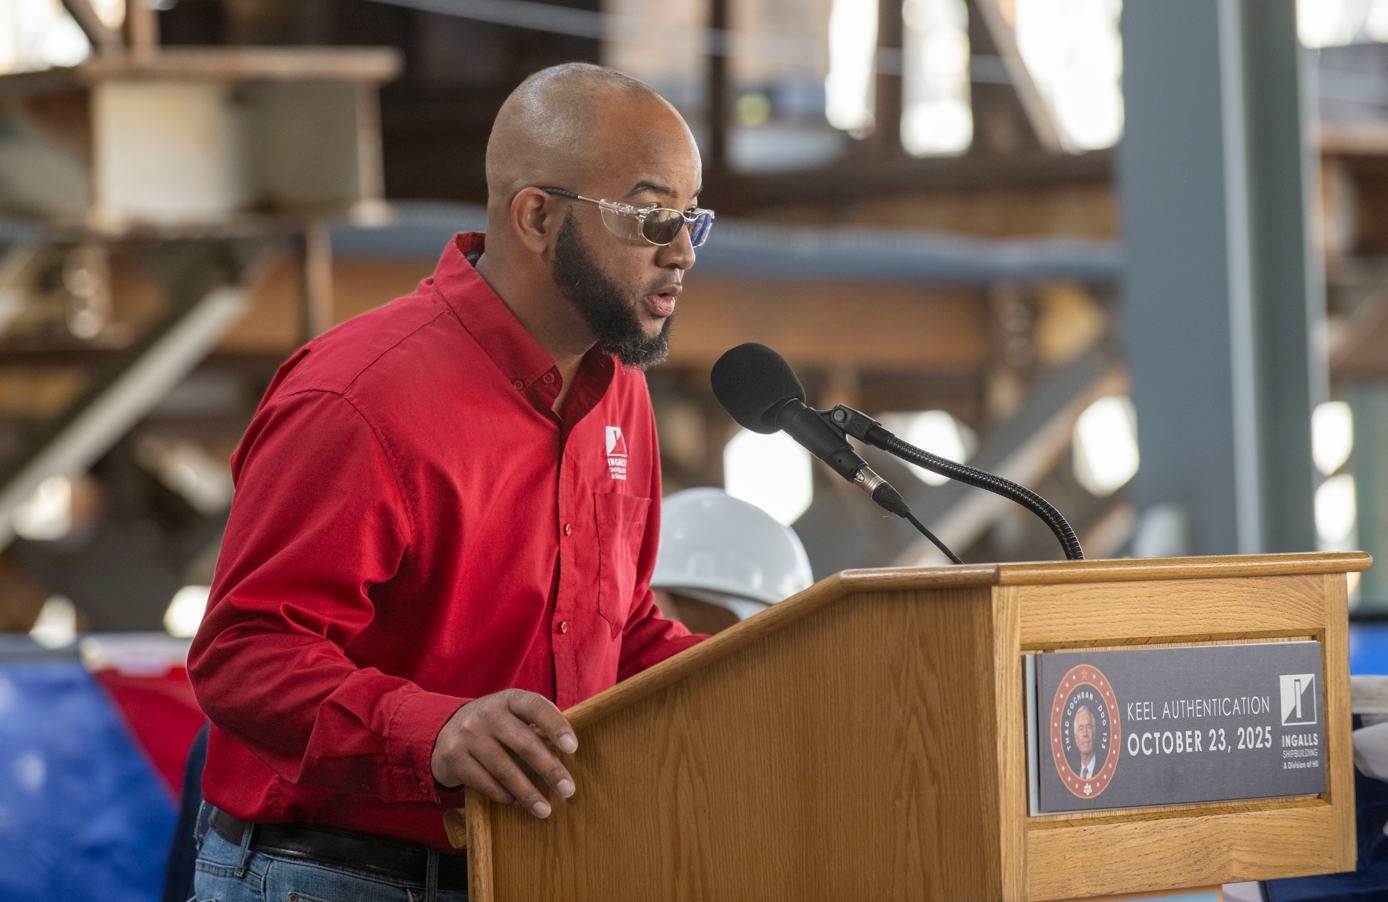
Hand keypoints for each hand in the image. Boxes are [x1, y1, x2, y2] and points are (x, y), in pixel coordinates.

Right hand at [431, 689, 577, 817]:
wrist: (443, 731)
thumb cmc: (493, 726)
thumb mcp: (511, 714)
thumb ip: (536, 725)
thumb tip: (570, 752)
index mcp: (510, 699)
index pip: (536, 707)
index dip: (556, 726)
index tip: (572, 748)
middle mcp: (488, 714)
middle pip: (524, 743)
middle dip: (548, 769)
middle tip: (567, 789)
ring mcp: (469, 735)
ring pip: (504, 768)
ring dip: (527, 792)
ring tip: (545, 809)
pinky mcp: (454, 758)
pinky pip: (484, 782)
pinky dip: (503, 795)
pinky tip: (516, 803)